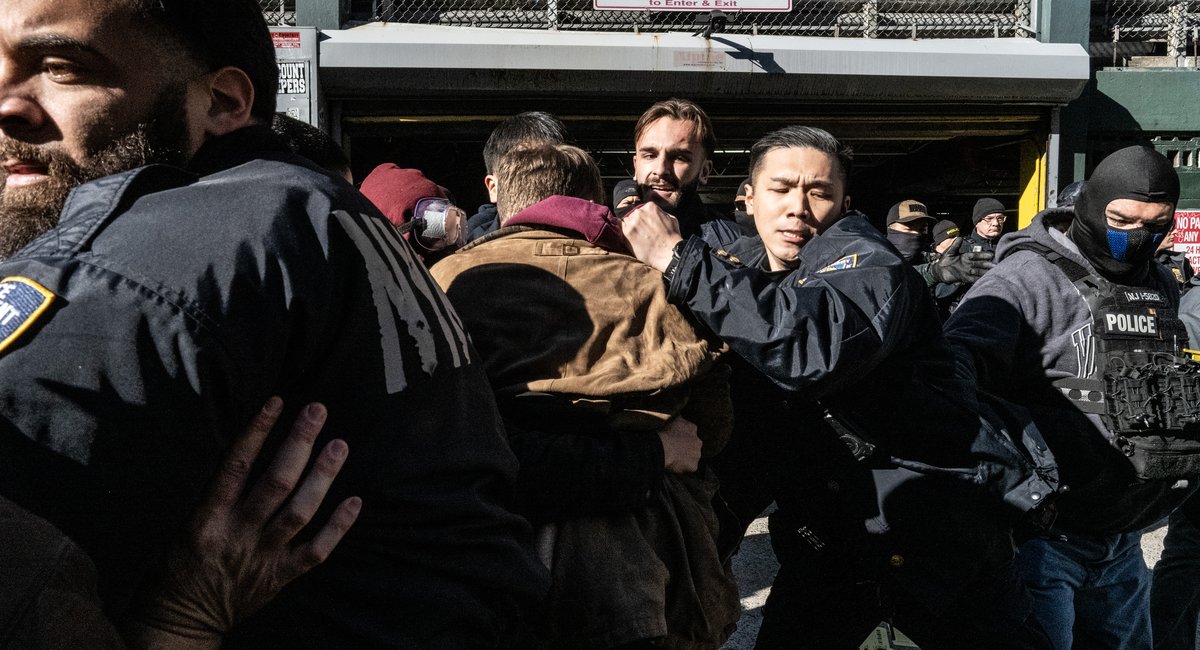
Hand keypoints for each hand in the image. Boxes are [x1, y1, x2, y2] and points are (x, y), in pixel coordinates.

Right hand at [127, 398, 360, 647]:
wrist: (179, 622)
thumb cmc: (176, 568)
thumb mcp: (184, 525)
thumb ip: (218, 495)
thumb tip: (249, 452)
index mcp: (207, 518)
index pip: (235, 465)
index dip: (257, 431)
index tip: (277, 402)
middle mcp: (237, 534)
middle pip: (274, 482)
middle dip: (298, 444)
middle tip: (317, 411)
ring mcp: (262, 556)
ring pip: (299, 512)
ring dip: (322, 477)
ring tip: (339, 445)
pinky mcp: (280, 576)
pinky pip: (315, 551)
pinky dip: (337, 527)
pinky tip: (355, 501)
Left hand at [620, 202, 682, 271]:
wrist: (668, 253)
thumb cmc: (672, 238)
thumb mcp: (671, 218)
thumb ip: (660, 213)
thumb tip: (654, 213)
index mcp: (650, 206)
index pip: (641, 209)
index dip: (642, 219)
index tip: (644, 226)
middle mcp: (640, 212)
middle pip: (632, 215)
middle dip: (636, 223)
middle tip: (642, 234)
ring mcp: (632, 222)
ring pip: (625, 222)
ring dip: (629, 229)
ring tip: (637, 239)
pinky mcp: (627, 233)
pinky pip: (618, 228)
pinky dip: (622, 232)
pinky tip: (628, 238)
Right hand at [658, 417, 701, 473]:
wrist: (662, 447)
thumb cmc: (664, 432)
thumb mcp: (670, 419)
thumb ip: (677, 416)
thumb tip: (678, 411)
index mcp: (692, 428)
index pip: (690, 433)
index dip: (681, 437)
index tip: (674, 439)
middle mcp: (698, 441)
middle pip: (693, 446)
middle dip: (686, 448)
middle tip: (674, 450)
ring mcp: (697, 454)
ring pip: (692, 457)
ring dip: (685, 458)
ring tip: (673, 458)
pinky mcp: (694, 466)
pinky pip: (689, 468)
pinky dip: (683, 468)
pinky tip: (674, 465)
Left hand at [930, 250, 994, 284]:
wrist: (939, 270)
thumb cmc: (944, 260)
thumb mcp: (950, 251)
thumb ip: (955, 245)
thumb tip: (960, 237)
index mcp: (965, 257)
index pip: (976, 255)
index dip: (983, 255)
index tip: (991, 255)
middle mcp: (968, 264)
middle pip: (979, 264)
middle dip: (987, 264)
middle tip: (995, 264)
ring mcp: (966, 271)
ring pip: (978, 271)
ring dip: (985, 272)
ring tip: (992, 272)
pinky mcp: (964, 278)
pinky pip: (972, 279)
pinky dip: (978, 279)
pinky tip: (983, 279)